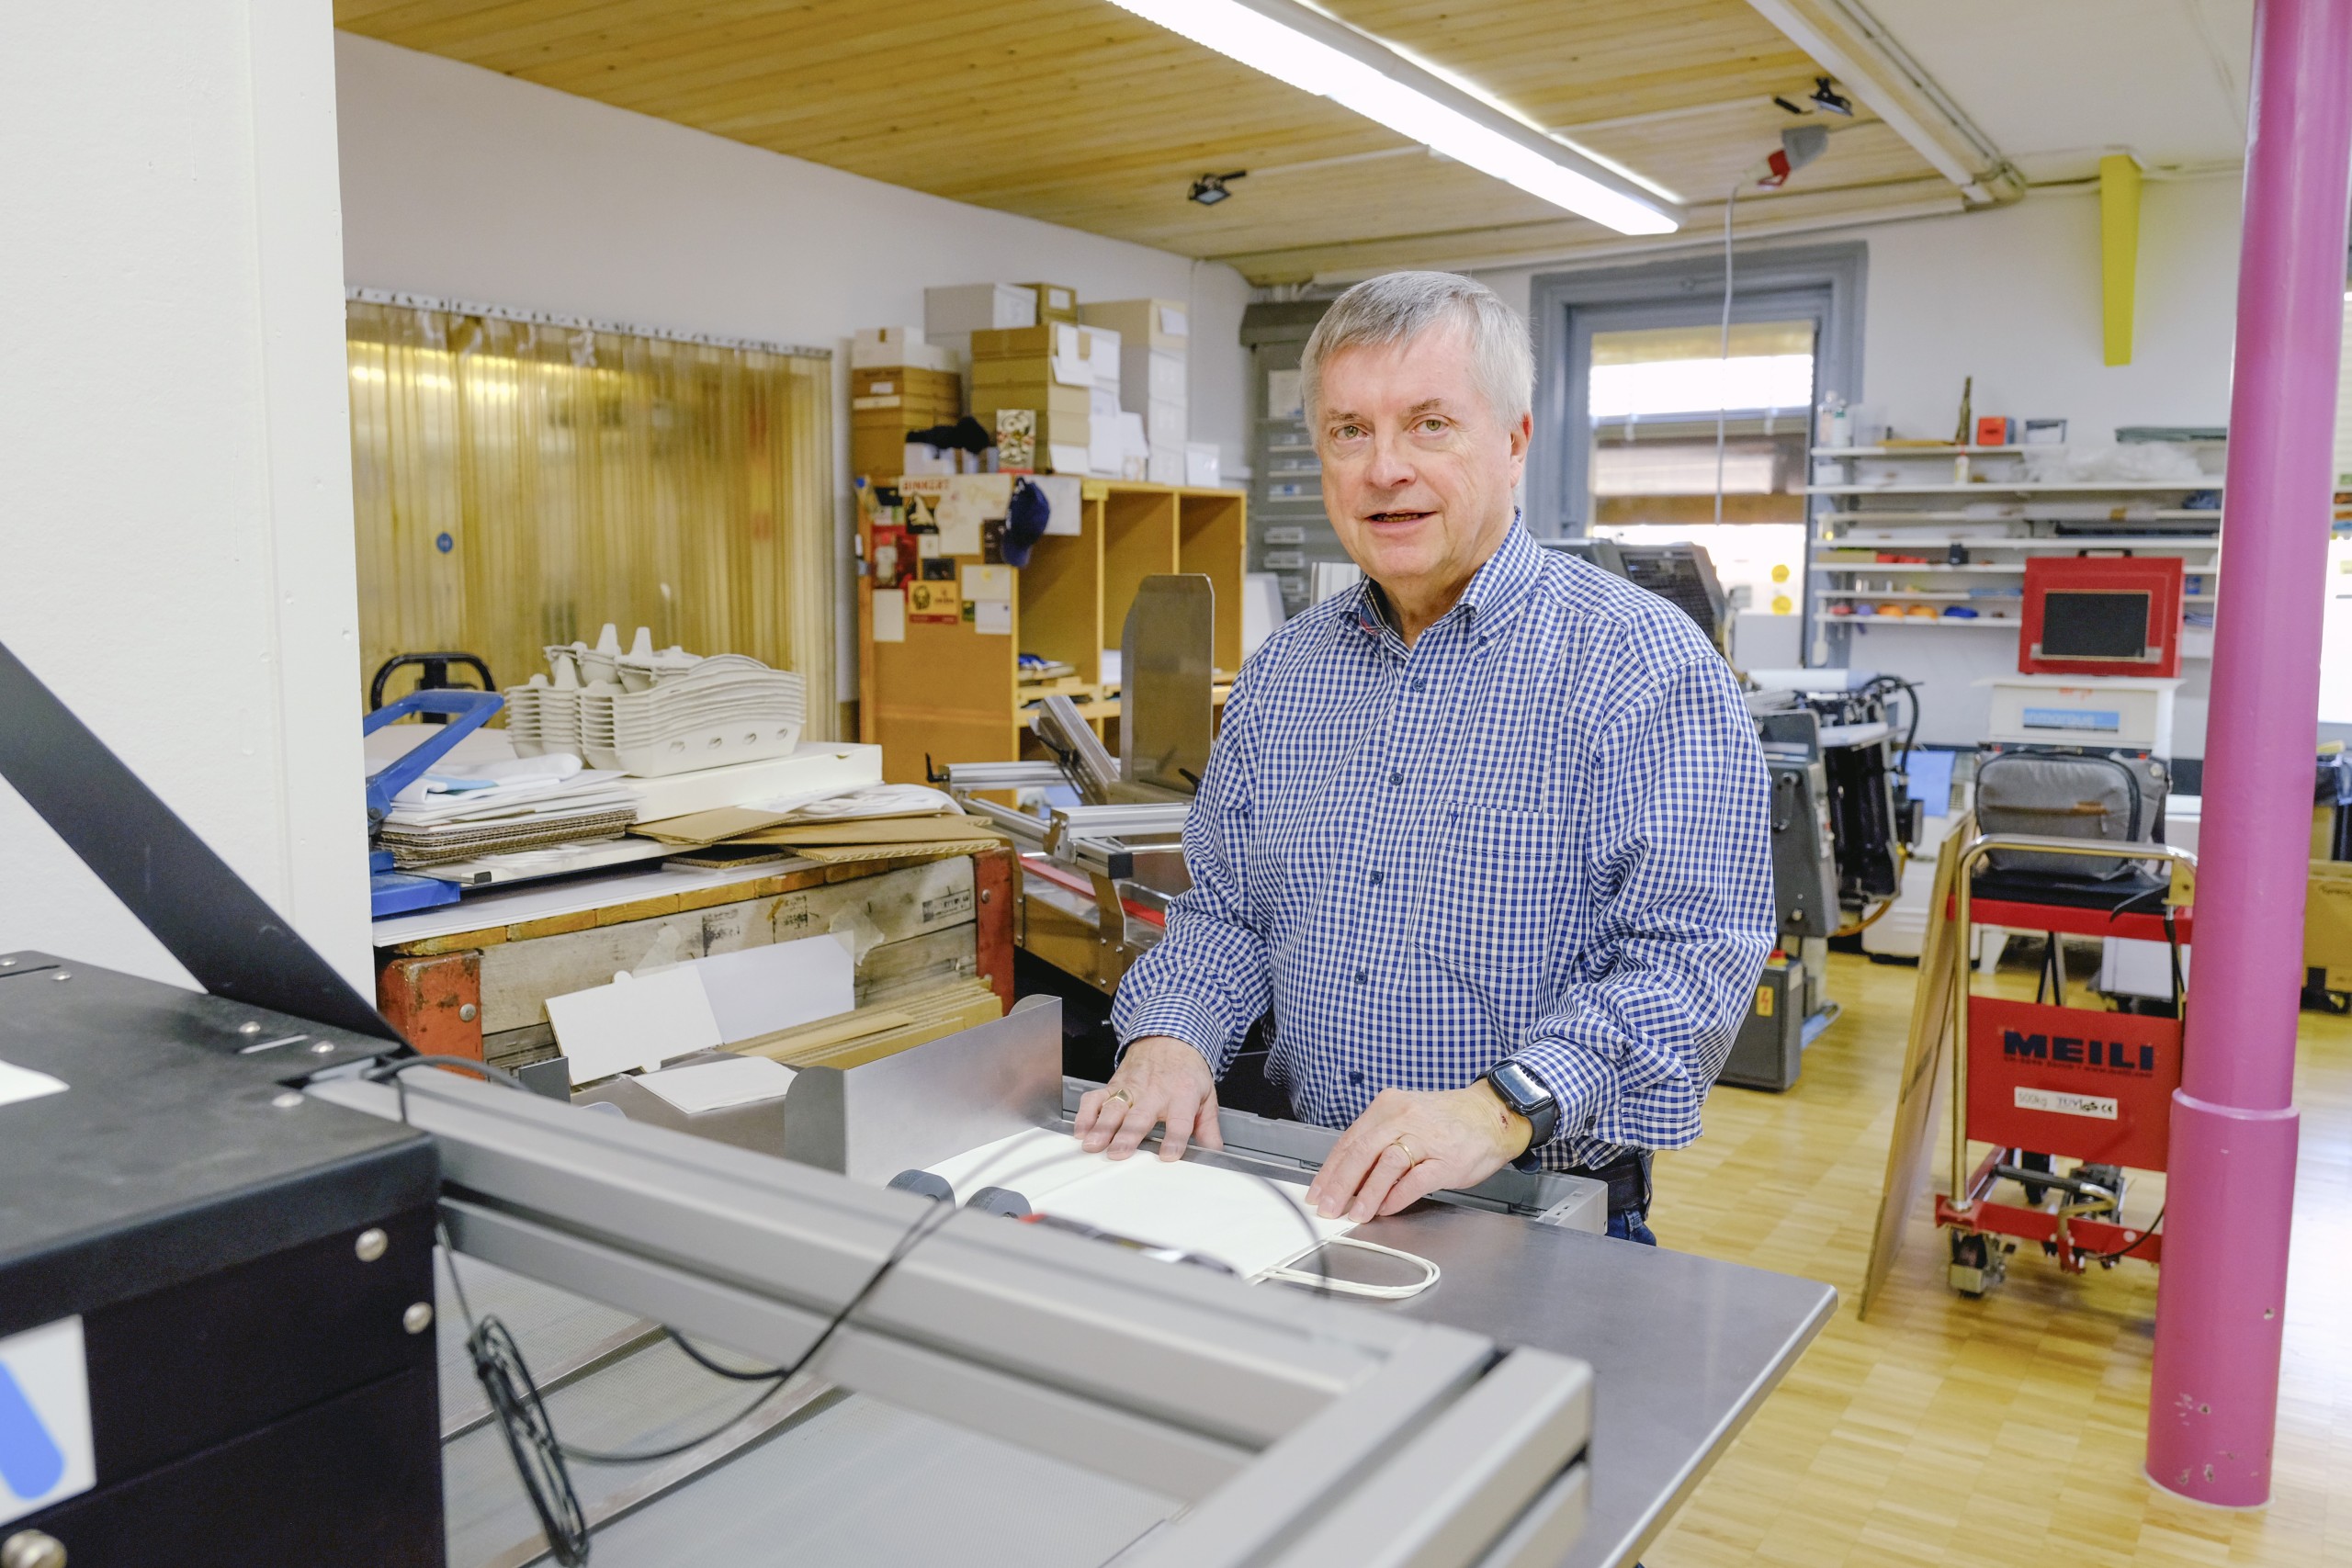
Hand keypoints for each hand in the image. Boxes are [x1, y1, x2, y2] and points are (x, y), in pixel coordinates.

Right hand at [1074, 1036, 1224, 1161]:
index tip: (1168, 1155)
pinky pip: (1095, 1098)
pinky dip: (1085, 1113)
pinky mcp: (1114, 1085)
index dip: (1174, 1138)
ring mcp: (1131, 1088)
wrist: (1170, 1037)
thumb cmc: (1186, 1071)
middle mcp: (1155, 1092)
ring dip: (1102, 1127)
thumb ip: (1209, 1128)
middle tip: (1118, 1153)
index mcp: (1182, 1096)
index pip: (1180, 1121)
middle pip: (1140, 1116)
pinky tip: (1081, 1130)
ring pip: (1114, 1108)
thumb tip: (1214, 1154)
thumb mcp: (1206, 1097)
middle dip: (1128, 1135)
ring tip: (1093, 1144)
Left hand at [1305, 1082, 1531, 1222]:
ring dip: (1367, 1193)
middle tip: (1327, 1207)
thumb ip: (1379, 1141)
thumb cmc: (1447, 1121)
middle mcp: (1404, 1117)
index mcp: (1389, 1106)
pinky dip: (1397, 1196)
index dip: (1330, 1170)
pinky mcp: (1446, 1159)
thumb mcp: (1406, 1119)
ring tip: (1355, 1213)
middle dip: (1340, 1184)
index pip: (1350, 1140)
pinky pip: (1415, 1180)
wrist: (1492, 1115)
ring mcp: (1426, 1137)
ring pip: (1386, 1164)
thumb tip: (1348, 1175)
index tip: (1317, 1191)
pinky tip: (1386, 1208)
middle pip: (1362, 1152)